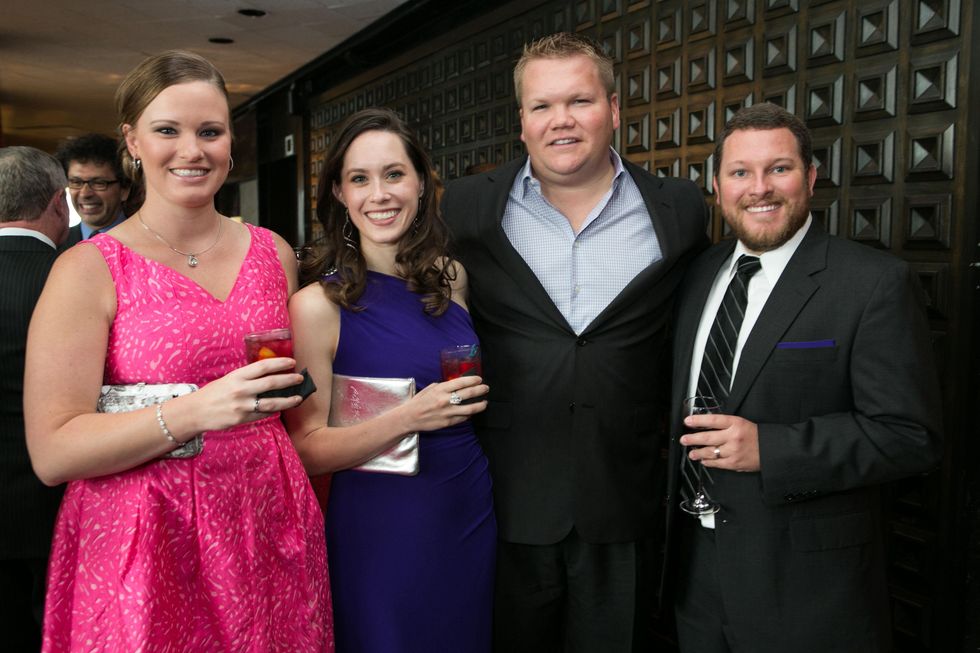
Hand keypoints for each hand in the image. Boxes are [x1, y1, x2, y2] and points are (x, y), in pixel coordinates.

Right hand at [189, 357, 305, 431]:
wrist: (196, 411)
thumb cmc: (214, 393)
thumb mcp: (229, 379)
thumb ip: (247, 378)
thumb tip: (269, 375)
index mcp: (238, 376)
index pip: (263, 366)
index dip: (280, 363)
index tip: (292, 362)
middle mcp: (241, 389)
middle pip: (271, 383)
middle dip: (289, 380)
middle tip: (300, 378)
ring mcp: (243, 405)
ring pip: (272, 402)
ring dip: (288, 400)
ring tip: (298, 398)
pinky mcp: (243, 418)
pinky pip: (263, 414)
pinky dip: (273, 411)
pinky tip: (281, 408)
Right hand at [401, 375, 488, 432]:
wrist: (410, 417)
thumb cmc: (419, 401)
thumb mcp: (430, 388)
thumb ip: (443, 386)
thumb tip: (456, 384)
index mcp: (441, 389)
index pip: (461, 382)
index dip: (473, 380)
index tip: (479, 379)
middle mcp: (446, 400)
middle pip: (469, 393)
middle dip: (480, 390)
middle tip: (486, 388)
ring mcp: (448, 412)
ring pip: (470, 408)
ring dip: (480, 405)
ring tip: (485, 402)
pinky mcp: (448, 422)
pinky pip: (463, 418)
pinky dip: (469, 414)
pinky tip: (472, 412)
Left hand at [680, 413, 760, 471]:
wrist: (772, 449)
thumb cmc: (755, 435)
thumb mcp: (741, 423)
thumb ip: (725, 425)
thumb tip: (705, 426)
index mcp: (736, 423)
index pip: (713, 420)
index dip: (698, 420)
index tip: (688, 421)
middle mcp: (733, 437)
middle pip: (708, 437)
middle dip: (692, 439)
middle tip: (684, 439)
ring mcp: (733, 451)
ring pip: (710, 452)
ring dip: (698, 453)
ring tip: (691, 453)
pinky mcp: (734, 463)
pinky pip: (717, 463)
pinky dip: (708, 462)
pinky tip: (703, 460)